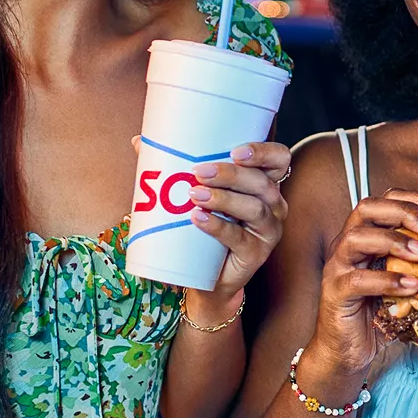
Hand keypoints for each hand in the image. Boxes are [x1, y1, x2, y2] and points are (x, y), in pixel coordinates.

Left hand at [184, 141, 291, 307]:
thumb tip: (140, 142)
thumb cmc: (204, 228)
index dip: (263, 152)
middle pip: (261, 182)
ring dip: (223, 198)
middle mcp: (273, 205)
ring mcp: (268, 230)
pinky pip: (239, 238)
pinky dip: (219, 226)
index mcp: (263, 183)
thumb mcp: (195, 193)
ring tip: (195, 194)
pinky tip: (199, 218)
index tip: (235, 151)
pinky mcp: (256, 253)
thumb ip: (174, 167)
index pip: (278, 160)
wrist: (207, 276)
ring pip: (254, 208)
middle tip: (199, 171)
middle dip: (231, 174)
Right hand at [308, 189, 417, 374]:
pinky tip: (412, 286)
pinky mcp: (335, 293)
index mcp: (364, 234)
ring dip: (395, 241)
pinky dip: (388, 280)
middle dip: (405, 212)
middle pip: (368, 208)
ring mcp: (337, 267)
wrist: (348, 351)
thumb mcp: (404, 282)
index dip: (416, 198)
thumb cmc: (379, 314)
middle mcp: (346, 244)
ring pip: (357, 238)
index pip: (386, 200)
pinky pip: (358, 279)